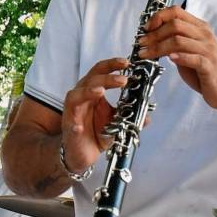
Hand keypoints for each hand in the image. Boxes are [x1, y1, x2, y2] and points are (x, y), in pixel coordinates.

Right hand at [60, 58, 128, 173]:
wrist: (83, 153)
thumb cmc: (97, 132)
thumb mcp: (117, 122)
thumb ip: (130, 116)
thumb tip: (147, 117)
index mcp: (93, 91)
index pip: (101, 71)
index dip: (112, 65)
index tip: (127, 63)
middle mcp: (81, 97)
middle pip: (91, 80)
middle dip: (107, 78)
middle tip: (123, 80)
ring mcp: (73, 111)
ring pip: (76, 96)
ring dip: (88, 92)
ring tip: (101, 91)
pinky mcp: (69, 127)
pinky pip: (70, 123)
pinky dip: (75, 124)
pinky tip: (80, 127)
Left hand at [135, 8, 216, 112]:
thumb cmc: (204, 71)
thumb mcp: (189, 51)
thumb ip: (175, 41)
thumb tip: (152, 36)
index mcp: (200, 28)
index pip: (176, 12)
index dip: (158, 17)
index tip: (146, 29)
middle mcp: (205, 35)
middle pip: (175, 25)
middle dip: (154, 34)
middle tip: (141, 43)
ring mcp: (209, 50)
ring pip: (179, 41)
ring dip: (158, 47)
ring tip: (146, 54)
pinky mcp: (209, 66)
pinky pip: (193, 58)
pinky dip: (179, 57)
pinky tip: (169, 59)